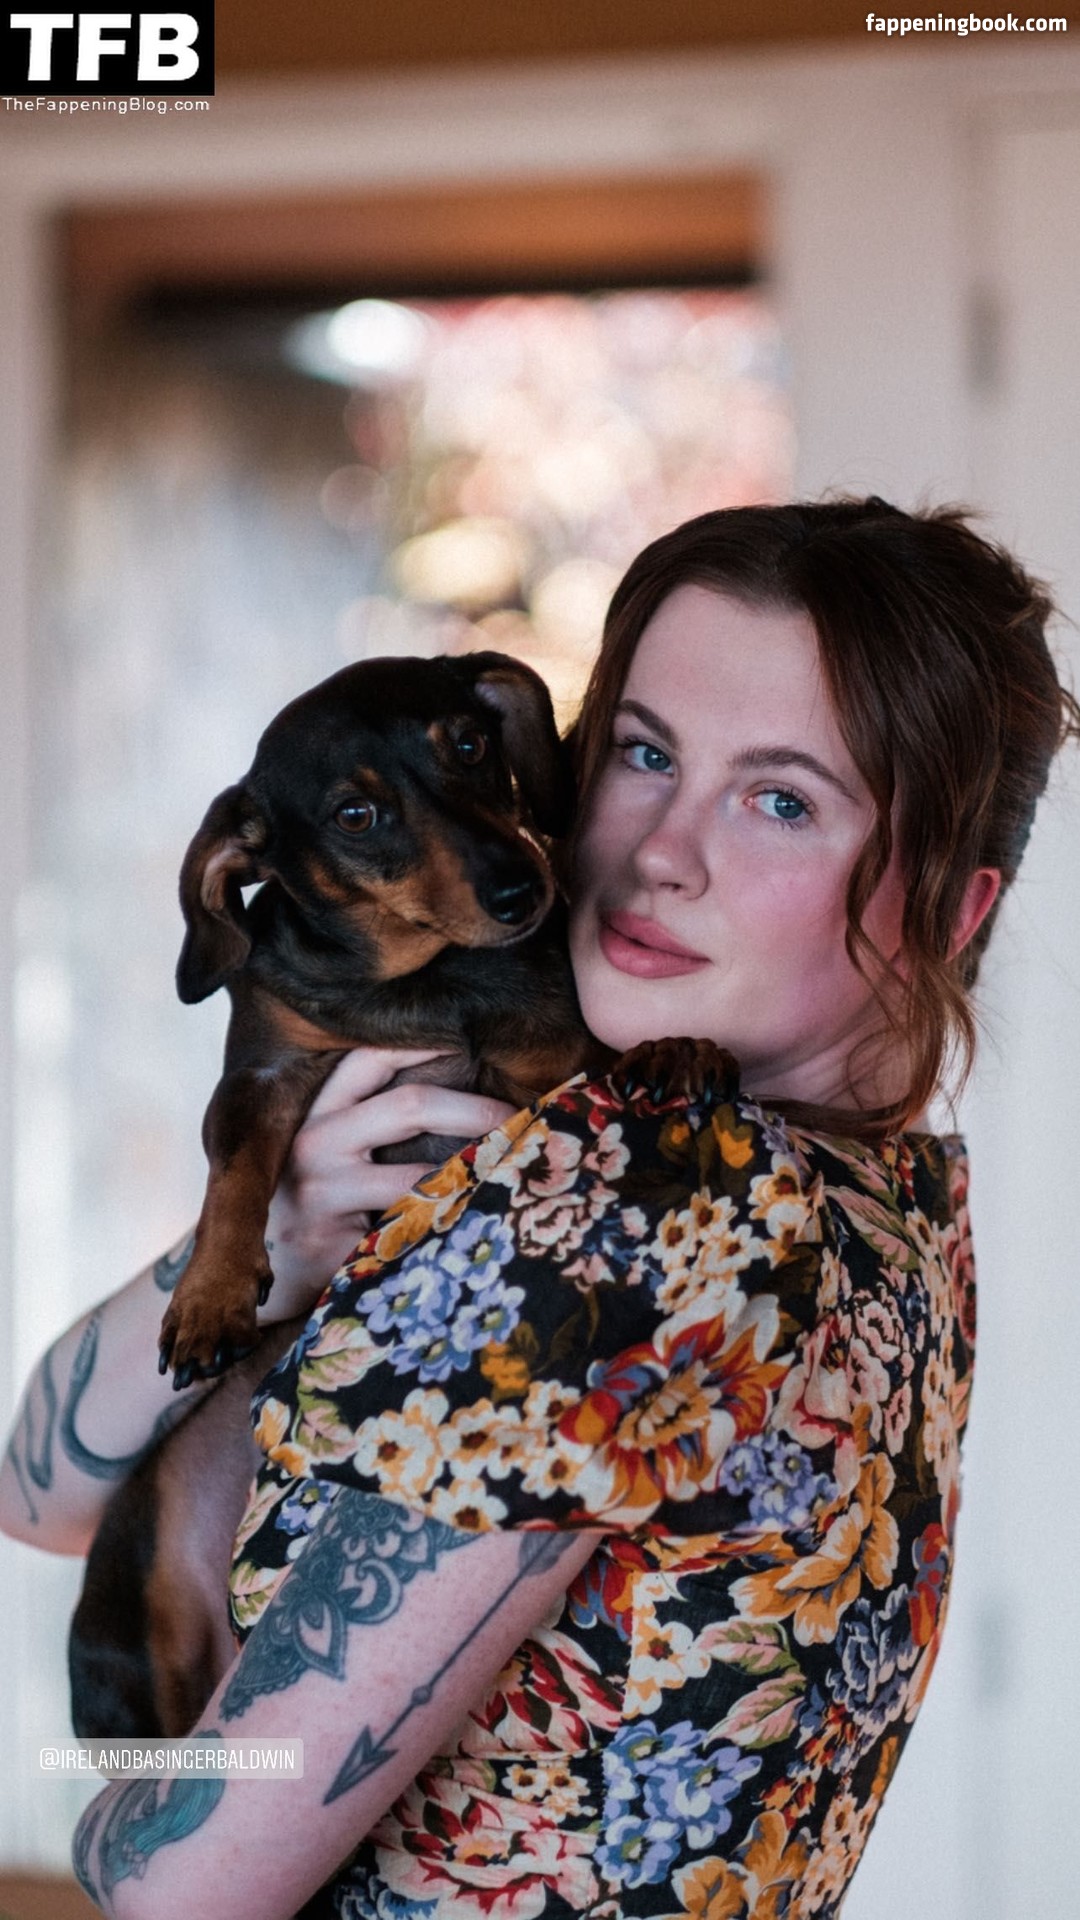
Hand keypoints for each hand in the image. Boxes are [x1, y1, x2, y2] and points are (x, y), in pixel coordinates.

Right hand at [260, 1049, 516, 1321]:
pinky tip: (480, 1224)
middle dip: (476, 1110)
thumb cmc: (312, 1203)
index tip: (473, 1043)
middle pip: (411, 1105)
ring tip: (513, 1173)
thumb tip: (464, 1096)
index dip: (425, 1044)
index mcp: (317, 1112)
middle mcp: (314, 1143)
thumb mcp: (326, 1152)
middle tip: (519, 1120)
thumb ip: (369, 1120)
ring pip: (419, 1176)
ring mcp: (322, 1196)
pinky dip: (451, 1225)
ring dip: (475, 1174)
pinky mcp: (334, 1245)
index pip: (371, 1058)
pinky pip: (412, 1230)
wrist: (263, 1273)